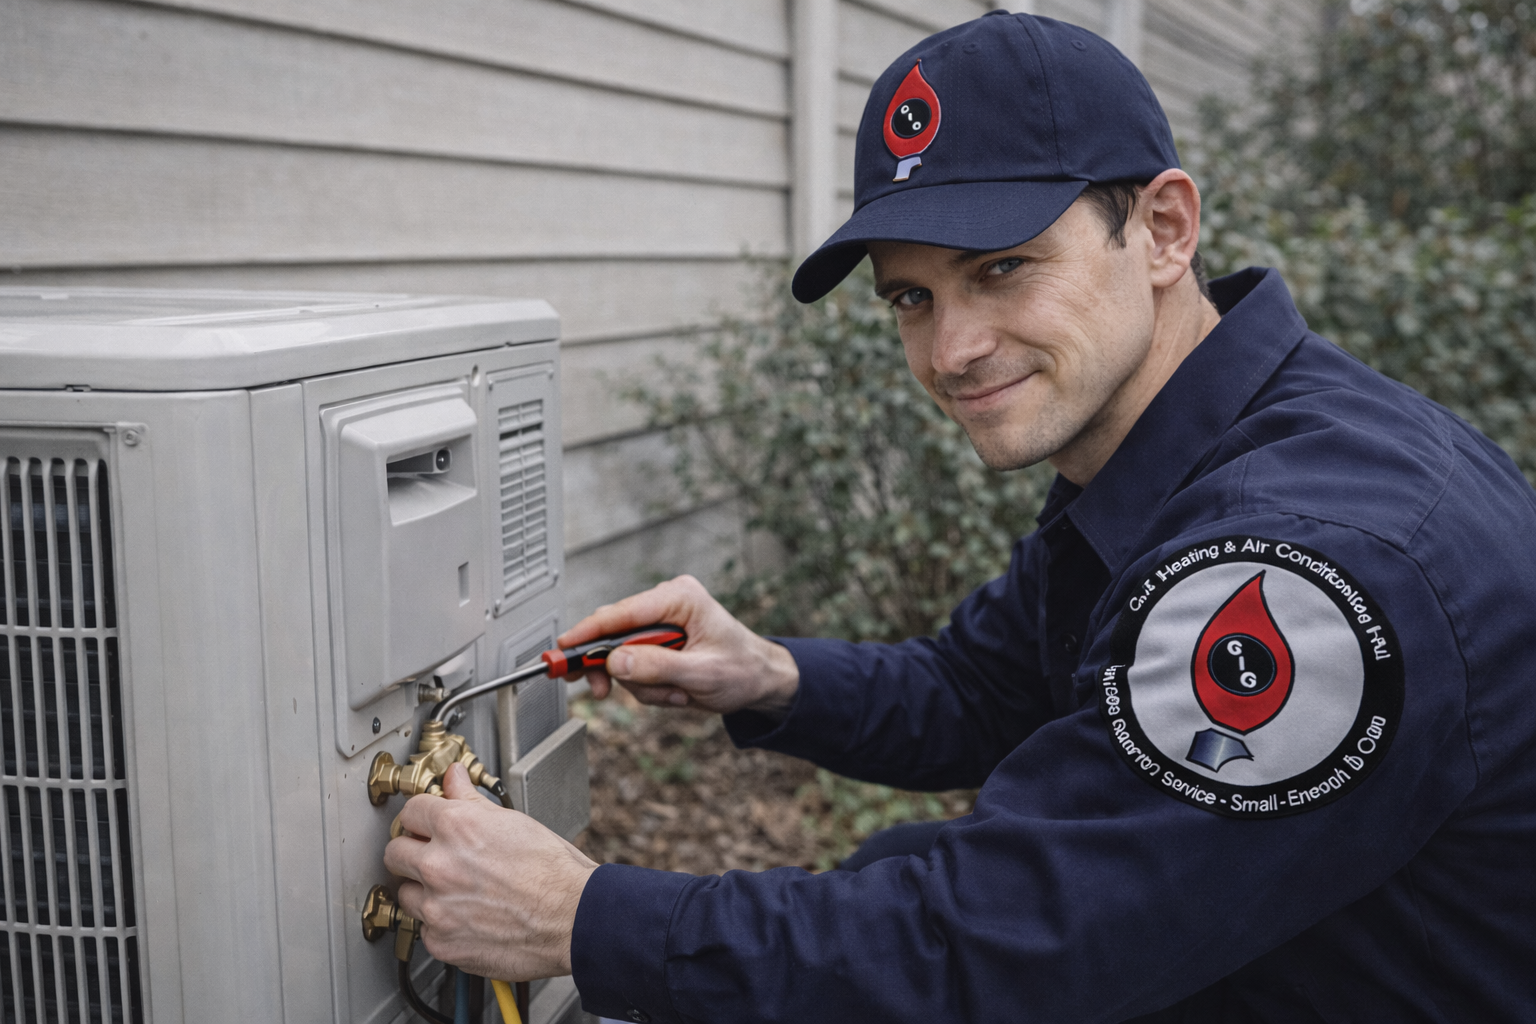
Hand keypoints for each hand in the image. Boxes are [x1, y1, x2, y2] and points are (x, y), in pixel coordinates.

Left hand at [385, 763, 597, 980]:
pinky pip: (424, 929)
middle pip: (394, 851)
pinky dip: (440, 924)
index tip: (425, 822)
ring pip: (405, 893)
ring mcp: (437, 907)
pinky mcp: (442, 942)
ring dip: (423, 890)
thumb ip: (472, 801)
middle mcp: (439, 865)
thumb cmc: (554, 872)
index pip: (411, 810)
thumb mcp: (514, 821)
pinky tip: (466, 916)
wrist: (574, 919)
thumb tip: (454, 780)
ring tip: (454, 890)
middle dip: (411, 850)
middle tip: (432, 855)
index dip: (421, 815)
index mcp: (457, 827)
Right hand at [560, 574, 798, 715]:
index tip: (560, 651)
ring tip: (676, 693)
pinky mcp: (659, 642)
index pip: (619, 613)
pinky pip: (634, 668)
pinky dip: (649, 687)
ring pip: (622, 658)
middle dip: (617, 670)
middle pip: (612, 635)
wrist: (760, 682)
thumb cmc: (743, 669)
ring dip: (643, 685)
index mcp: (678, 597)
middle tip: (603, 693)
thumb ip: (658, 667)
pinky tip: (676, 691)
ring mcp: (661, 624)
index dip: (586, 634)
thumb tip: (616, 661)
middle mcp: (666, 604)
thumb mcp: (701, 673)